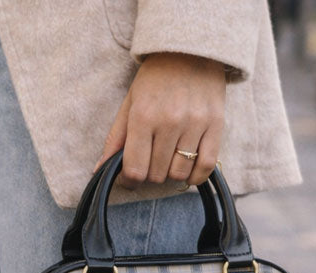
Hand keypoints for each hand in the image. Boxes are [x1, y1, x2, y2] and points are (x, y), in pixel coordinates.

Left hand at [93, 52, 226, 189]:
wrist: (190, 49)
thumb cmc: (155, 80)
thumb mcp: (130, 103)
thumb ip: (115, 139)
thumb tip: (99, 171)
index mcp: (143, 116)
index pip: (135, 169)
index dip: (129, 180)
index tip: (130, 177)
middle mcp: (170, 121)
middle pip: (157, 175)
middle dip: (150, 173)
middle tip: (151, 159)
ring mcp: (195, 124)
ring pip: (179, 173)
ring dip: (171, 173)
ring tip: (169, 158)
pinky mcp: (216, 124)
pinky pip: (206, 166)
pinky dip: (195, 176)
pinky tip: (188, 170)